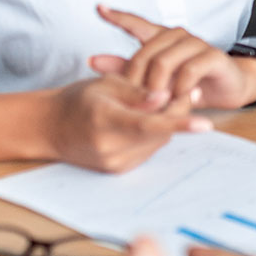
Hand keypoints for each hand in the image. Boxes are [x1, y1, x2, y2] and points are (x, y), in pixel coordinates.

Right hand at [46, 75, 209, 172]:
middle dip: (177, 113)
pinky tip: (145, 120)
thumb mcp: (107, 84)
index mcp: (105, 120)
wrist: (49, 128)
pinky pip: (148, 150)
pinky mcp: (118, 170)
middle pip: (159, 133)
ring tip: (161, 103)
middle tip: (189, 90)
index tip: (205, 124)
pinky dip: (153, 135)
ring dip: (167, 123)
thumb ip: (138, 91)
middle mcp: (110, 147)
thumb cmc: (79, 100)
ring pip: (158, 142)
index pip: (149, 124)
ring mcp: (114, 163)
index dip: (180, 123)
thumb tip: (167, 96)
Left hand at [92, 6, 255, 109]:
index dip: (118, 16)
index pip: (137, 23)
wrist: (227, 87)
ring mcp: (196, 44)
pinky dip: (180, 88)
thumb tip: (93, 61)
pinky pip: (189, 70)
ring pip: (165, 61)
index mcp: (161, 38)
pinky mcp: (213, 56)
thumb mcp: (155, 78)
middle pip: (146, 53)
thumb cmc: (188, 82)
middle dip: (136, 80)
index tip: (99, 9)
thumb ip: (126, 69)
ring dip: (157, 87)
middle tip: (134, 102)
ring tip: (155, 105)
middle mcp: (178, 36)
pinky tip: (178, 99)